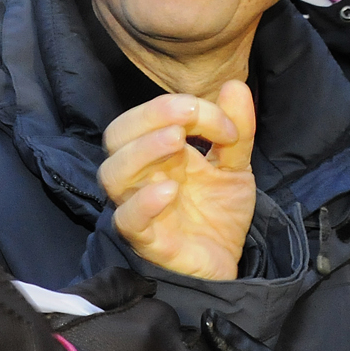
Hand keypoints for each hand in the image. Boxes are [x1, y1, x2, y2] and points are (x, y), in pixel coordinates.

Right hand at [100, 85, 258, 282]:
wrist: (227, 264)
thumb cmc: (218, 215)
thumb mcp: (235, 166)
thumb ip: (236, 131)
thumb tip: (234, 86)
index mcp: (158, 152)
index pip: (152, 115)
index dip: (185, 108)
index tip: (228, 126)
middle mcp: (142, 176)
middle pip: (117, 136)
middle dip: (149, 116)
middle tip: (188, 117)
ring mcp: (140, 207)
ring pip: (112, 174)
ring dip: (141, 151)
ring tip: (175, 142)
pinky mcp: (148, 241)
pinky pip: (129, 221)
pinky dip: (143, 203)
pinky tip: (168, 191)